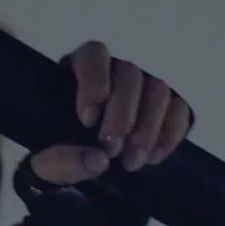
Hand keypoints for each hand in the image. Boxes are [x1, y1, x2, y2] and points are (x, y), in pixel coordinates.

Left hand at [23, 38, 194, 181]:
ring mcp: (144, 87)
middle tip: (112, 149)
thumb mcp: (45, 164)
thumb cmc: (58, 155)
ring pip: (158, 89)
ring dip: (148, 127)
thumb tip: (98, 160)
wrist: (80, 169)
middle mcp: (114, 71)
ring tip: (132, 161)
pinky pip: (179, 110)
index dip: (94, 82)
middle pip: (130, 74)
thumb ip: (62, 161)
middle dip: (123, 115)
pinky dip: (170, 134)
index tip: (87, 120)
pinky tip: (155, 157)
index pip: (93, 56)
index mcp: (77, 70)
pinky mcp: (167, 108)